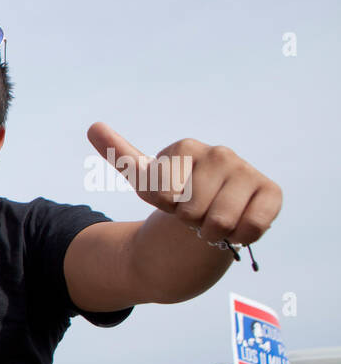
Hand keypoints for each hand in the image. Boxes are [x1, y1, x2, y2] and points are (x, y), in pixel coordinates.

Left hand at [87, 123, 281, 244]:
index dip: (165, 206)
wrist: (207, 214)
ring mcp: (246, 170)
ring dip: (212, 232)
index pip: (164, 193)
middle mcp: (220, 153)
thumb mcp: (144, 181)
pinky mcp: (270, 192)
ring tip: (212, 219)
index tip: (170, 198)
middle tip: (193, 213)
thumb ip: (119, 155)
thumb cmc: (174, 196)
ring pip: (220, 221)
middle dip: (188, 222)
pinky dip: (240, 236)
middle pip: (192, 211)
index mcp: (185, 147)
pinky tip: (237, 226)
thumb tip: (93, 127)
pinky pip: (251, 226)